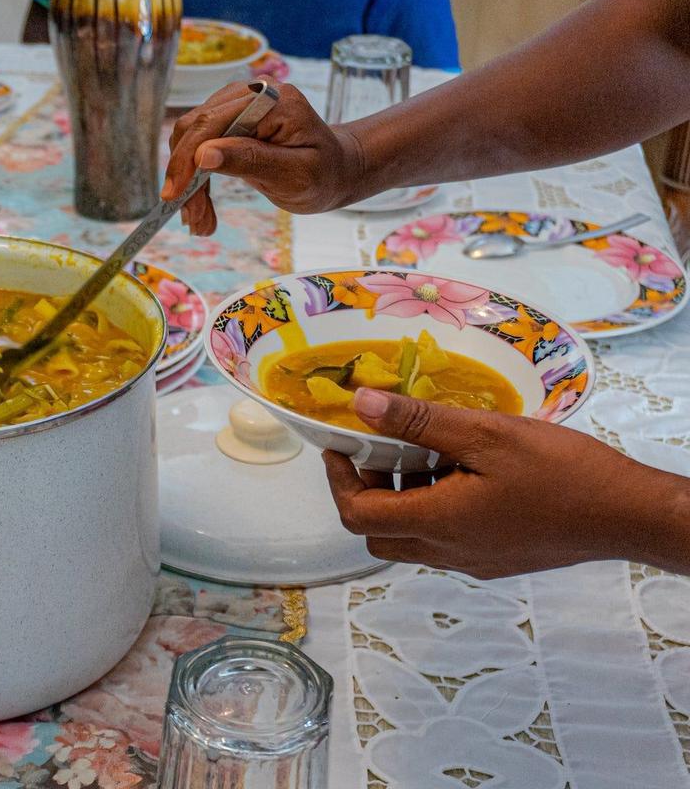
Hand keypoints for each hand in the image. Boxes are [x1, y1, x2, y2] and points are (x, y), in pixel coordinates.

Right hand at [161, 79, 366, 234]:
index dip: (187, 160)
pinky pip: (200, 147)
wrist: (334, 171)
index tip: (174, 196)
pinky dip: (196, 181)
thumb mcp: (294, 174)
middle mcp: (249, 94)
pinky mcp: (229, 122)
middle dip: (185, 177)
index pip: (212, 123)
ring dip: (188, 184)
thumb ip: (250, 160)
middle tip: (192, 220)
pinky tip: (200, 208)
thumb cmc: (323, 174)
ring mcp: (237, 105)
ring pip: (191, 141)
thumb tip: (204, 155)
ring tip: (199, 221)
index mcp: (270, 100)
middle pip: (195, 129)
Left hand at [322, 388, 689, 578]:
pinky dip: (432, 509)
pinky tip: (459, 474)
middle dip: (365, 490)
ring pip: (409, 539)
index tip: (340, 445)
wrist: (627, 514)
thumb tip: (361, 405)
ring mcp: (472, 561)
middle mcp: (448, 552)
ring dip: (400, 500)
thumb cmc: (562, 471)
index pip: (358, 515)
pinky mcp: (493, 560)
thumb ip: (418, 422)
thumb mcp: (485, 434)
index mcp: (439, 523)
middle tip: (379, 449)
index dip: (338, 480)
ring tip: (424, 454)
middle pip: (377, 533)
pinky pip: (442, 541)